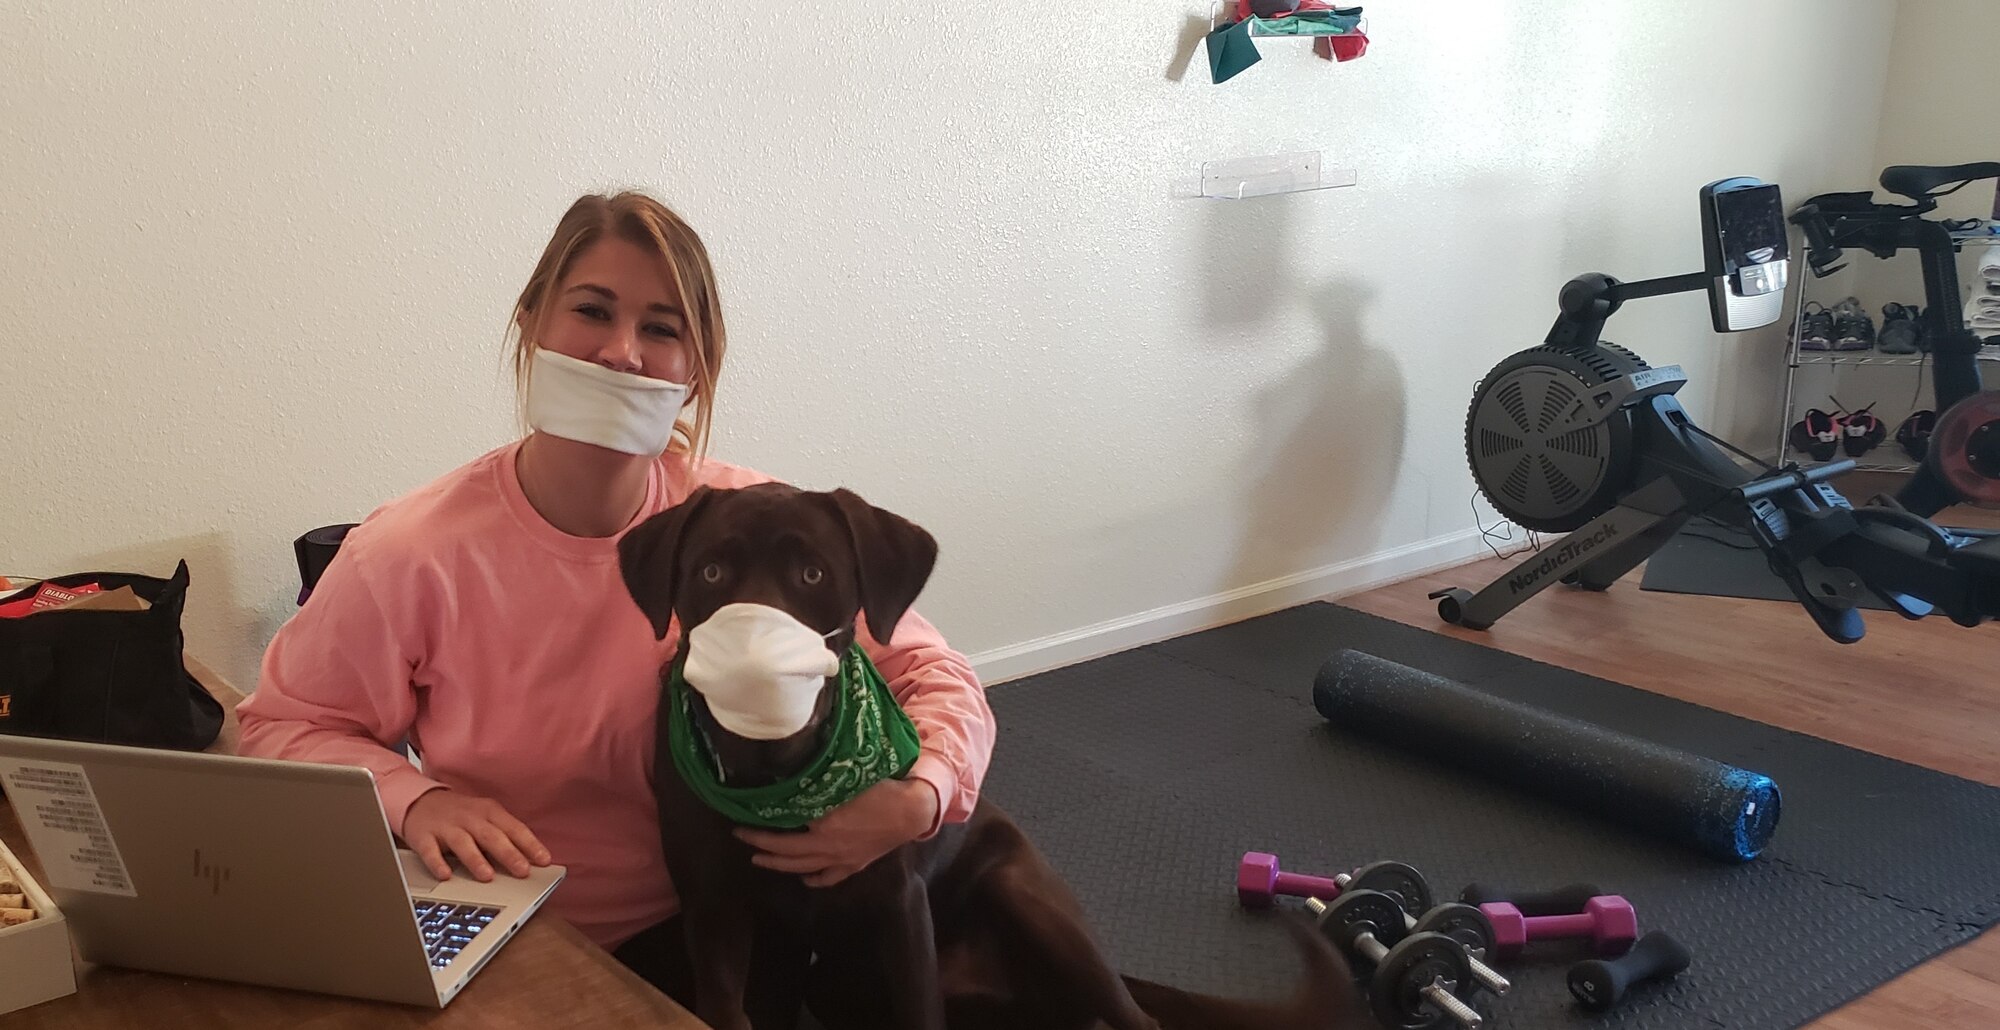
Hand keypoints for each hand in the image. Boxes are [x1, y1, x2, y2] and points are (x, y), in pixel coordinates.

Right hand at [402, 789, 551, 881]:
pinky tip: (446, 876)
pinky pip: (430, 850)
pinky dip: (437, 863)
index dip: (530, 844)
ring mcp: (446, 826)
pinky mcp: (423, 836)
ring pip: (463, 843)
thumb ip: (505, 836)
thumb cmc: (462, 815)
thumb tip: (531, 861)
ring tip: (488, 876)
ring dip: (476, 859)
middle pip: (491, 836)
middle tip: (523, 871)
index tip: (545, 860)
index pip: (514, 828)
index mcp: (490, 812)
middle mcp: (470, 818)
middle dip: (509, 854)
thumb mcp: (486, 818)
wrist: (420, 801)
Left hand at [734, 778, 938, 887]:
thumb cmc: (882, 789)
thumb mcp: (847, 781)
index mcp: (824, 825)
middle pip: (787, 851)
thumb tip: (793, 780)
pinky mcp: (854, 865)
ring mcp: (841, 859)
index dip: (759, 827)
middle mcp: (828, 846)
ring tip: (759, 860)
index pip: (782, 828)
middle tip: (741, 837)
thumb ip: (819, 785)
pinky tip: (803, 878)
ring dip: (778, 865)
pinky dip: (813, 879)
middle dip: (761, 845)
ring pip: (803, 868)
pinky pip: (829, 878)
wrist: (912, 811)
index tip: (740, 820)